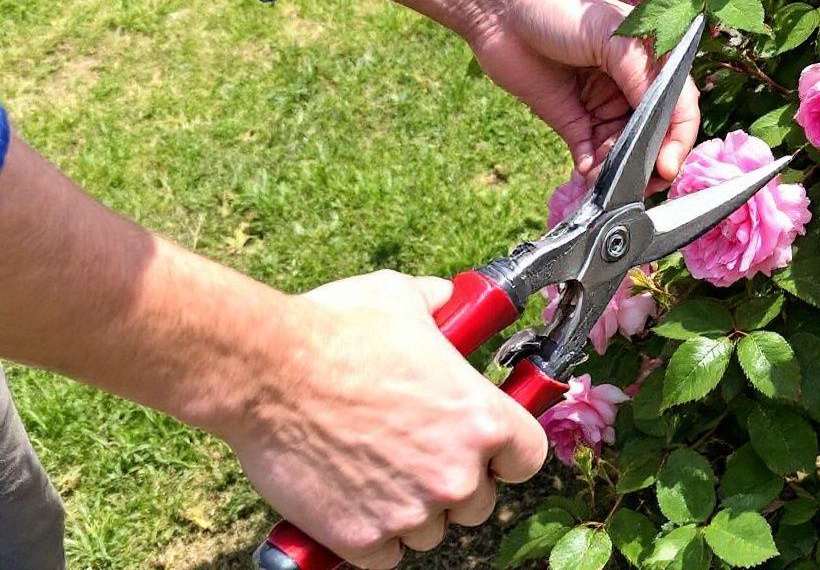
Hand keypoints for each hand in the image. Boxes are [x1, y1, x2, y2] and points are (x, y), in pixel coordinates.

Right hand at [225, 271, 547, 568]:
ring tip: (379, 473)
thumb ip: (440, 304)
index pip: (529, 458)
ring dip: (413, 511)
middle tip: (419, 455)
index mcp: (482, 418)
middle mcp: (456, 473)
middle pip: (479, 502)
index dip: (509, 454)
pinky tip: (353, 502)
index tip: (489, 450)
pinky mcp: (360, 540)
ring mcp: (410, 512)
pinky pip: (385, 556)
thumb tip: (448, 298)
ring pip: (432, 532)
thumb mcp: (404, 298)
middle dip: (455, 483)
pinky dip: (371, 537)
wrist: (267, 371)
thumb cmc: (336, 331)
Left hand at [464, 0, 700, 184]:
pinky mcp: (572, 121)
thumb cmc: (560, 7)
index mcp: (651, 60)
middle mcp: (631, 86)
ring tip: (608, 180)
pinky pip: (591, 155)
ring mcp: (602, 105)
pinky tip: (587, 171)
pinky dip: (593, 169)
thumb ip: (640, 76)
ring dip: (620, 170)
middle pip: (655, 135)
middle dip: (652, 162)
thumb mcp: (611, 35)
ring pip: (624, 151)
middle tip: (643, 185)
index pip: (679, 106)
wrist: (498, 10)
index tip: (668, 166)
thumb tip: (660, 124)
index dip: (679, 138)